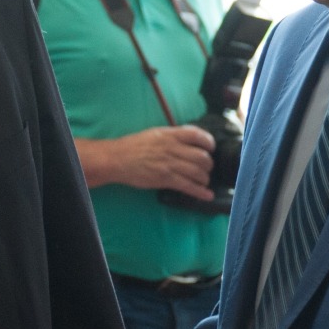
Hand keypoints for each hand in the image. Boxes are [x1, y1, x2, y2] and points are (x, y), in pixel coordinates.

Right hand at [81, 127, 216, 199]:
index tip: (211, 148)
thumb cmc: (134, 146)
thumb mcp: (155, 133)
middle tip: (206, 168)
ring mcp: (169, 164)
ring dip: (205, 178)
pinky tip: (207, 195)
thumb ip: (173, 136)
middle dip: (208, 164)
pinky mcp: (165, 179)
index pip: (198, 135)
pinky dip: (201, 192)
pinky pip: (189, 186)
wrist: (117, 159)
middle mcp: (172, 148)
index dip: (209, 142)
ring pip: (198, 172)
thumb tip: (190, 139)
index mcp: (170, 135)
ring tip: (204, 181)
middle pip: (202, 156)